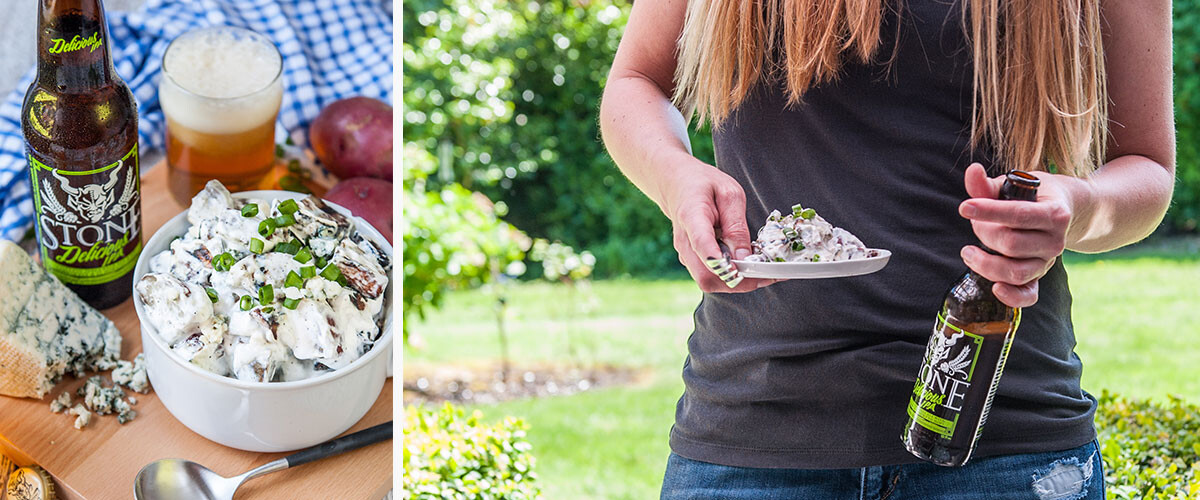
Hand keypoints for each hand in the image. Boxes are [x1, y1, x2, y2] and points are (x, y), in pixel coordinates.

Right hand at [663, 159, 777, 292]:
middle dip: (738, 280)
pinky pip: (710, 277)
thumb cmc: (703, 185)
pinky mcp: (691, 260)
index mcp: (692, 217)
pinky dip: (730, 276)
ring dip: (736, 281)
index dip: (721, 261)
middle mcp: (684, 242)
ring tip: (757, 266)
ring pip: (709, 282)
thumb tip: (744, 257)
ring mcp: (685, 254)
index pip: (702, 245)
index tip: (739, 268)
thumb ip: (737, 226)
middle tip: (763, 271)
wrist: (677, 185)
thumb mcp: (729, 194)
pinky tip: (744, 264)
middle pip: (707, 276)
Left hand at [958, 163, 1083, 306]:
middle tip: (974, 224)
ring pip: (1016, 272)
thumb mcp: (1014, 184)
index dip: (989, 211)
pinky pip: (1028, 295)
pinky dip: (1012, 297)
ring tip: (968, 252)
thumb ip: (988, 184)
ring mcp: (1049, 261)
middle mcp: (1056, 240)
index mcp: (1054, 212)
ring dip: (985, 264)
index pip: (1018, 214)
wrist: (1067, 211)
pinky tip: (994, 288)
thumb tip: (972, 171)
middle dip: (984, 233)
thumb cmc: (1032, 195)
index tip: (965, 207)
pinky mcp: (1040, 276)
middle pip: (1011, 244)